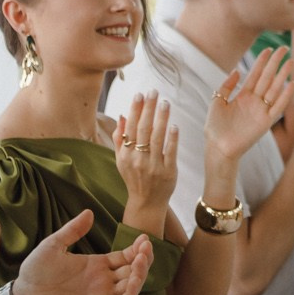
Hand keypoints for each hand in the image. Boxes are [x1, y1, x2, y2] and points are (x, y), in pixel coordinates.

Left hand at [11, 207, 153, 294]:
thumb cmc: (35, 272)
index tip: (144, 239)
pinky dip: (131, 293)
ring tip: (141, 259)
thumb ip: (73, 230)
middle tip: (146, 247)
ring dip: (140, 274)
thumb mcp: (53, 245)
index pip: (124, 257)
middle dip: (143, 259)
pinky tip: (134, 279)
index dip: (137, 249)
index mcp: (96, 265)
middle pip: (132, 270)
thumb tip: (89, 212)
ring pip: (130, 286)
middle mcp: (102, 280)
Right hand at [113, 92, 180, 212]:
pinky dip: (172, 138)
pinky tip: (174, 125)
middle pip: (143, 129)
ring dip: (161, 118)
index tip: (139, 94)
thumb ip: (119, 139)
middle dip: (148, 108)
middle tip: (153, 92)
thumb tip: (121, 116)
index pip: (130, 127)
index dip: (135, 110)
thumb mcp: (121, 160)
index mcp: (125, 155)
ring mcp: (153, 166)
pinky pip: (170, 152)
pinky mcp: (168, 172)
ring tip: (165, 103)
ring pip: (157, 138)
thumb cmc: (134, 178)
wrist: (146, 202)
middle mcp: (137, 159)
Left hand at [207, 46, 293, 165]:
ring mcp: (261, 111)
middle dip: (275, 63)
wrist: (218, 147)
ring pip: (274, 89)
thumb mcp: (217, 101)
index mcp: (243, 95)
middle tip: (284, 48)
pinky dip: (285, 97)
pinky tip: (292, 85)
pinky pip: (278, 107)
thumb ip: (227, 86)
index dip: (262, 61)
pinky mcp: (265, 122)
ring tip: (291, 62)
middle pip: (267, 78)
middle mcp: (254, 101)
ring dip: (283, 76)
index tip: (269, 48)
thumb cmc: (215, 127)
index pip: (255, 74)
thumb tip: (237, 70)